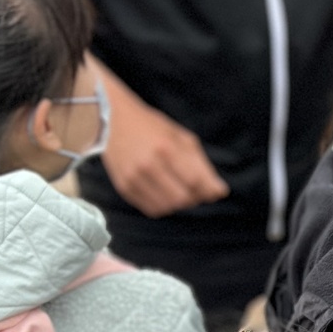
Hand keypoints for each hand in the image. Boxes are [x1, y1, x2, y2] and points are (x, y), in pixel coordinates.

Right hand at [98, 66, 227, 216]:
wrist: (112, 121)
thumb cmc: (152, 128)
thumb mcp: (181, 137)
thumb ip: (201, 165)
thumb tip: (219, 192)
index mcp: (166, 148)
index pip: (195, 181)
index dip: (209, 190)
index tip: (216, 190)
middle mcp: (148, 165)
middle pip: (182, 199)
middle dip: (195, 198)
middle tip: (196, 189)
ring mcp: (133, 178)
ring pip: (167, 208)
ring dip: (179, 203)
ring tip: (179, 188)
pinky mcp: (124, 187)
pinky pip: (151, 210)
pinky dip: (163, 206)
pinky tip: (164, 191)